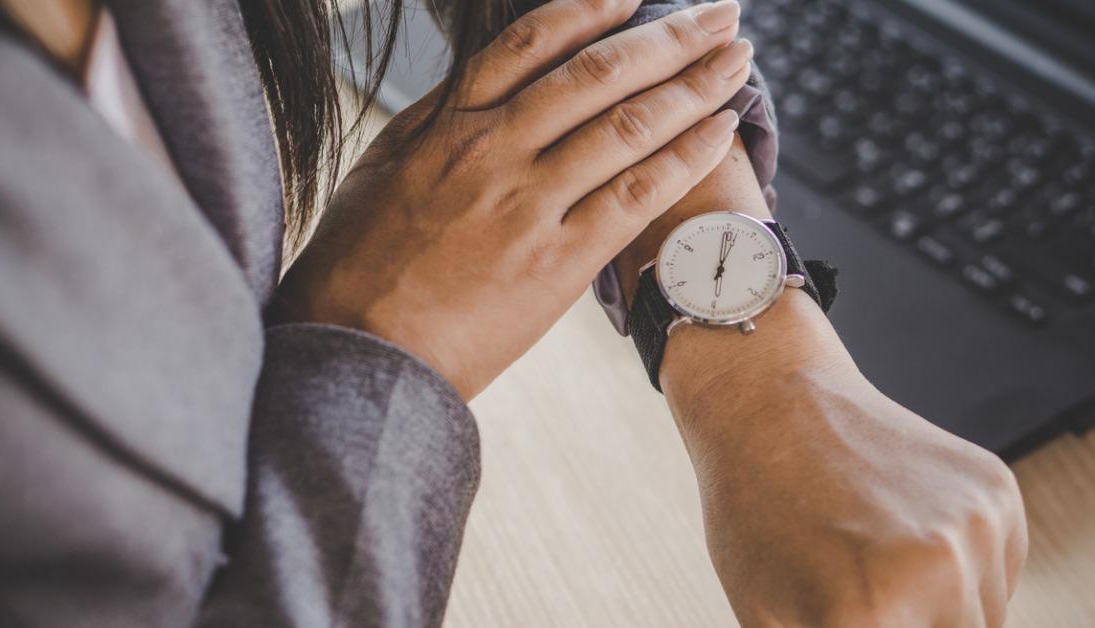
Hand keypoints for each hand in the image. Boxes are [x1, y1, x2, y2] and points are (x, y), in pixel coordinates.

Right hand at [275, 0, 752, 398]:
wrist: (359, 351)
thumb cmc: (357, 266)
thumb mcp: (381, 169)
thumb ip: (438, 123)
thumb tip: (480, 86)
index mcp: (449, 124)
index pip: (534, 43)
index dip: (594, 8)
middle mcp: (493, 152)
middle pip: (599, 74)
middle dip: (671, 38)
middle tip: (722, 14)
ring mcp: (528, 206)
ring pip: (627, 127)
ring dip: (693, 86)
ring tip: (737, 60)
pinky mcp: (556, 263)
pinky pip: (634, 198)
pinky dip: (684, 158)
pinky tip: (720, 131)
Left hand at [663, 294, 1028, 627]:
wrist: (772, 399)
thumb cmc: (755, 508)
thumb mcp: (768, 617)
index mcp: (868, 610)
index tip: (850, 623)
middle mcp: (938, 567)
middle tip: (867, 605)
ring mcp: (977, 525)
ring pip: (985, 624)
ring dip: (942, 616)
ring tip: (876, 570)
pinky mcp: (999, 493)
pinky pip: (1000, 574)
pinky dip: (963, 573)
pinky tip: (903, 534)